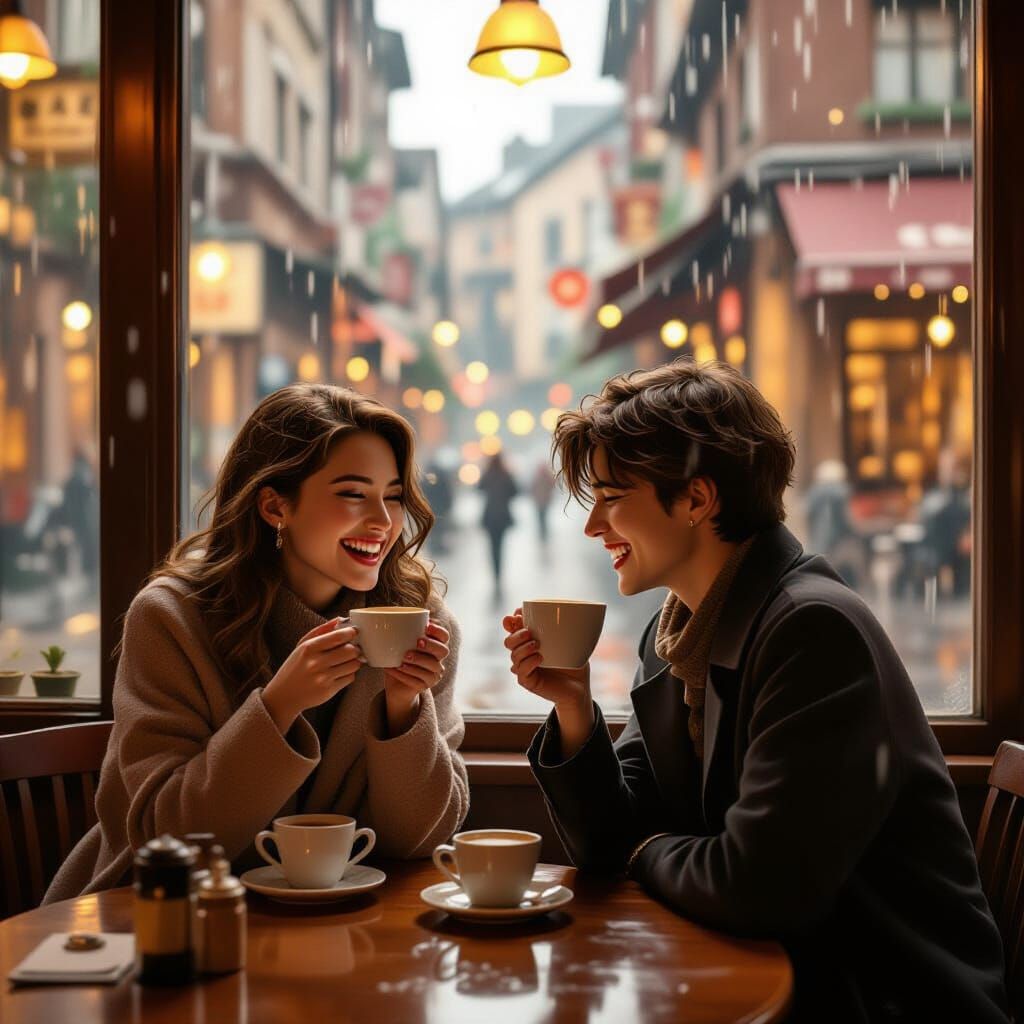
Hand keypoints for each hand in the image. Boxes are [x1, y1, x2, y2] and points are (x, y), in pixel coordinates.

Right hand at [262, 618, 363, 733]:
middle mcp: (316, 663)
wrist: (284, 695)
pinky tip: (340, 673)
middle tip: (353, 648)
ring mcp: (323, 678)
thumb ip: (322, 630)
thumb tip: (340, 619)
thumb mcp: (302, 645)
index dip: (351, 632)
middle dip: (355, 648)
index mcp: (309, 648)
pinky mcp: (329, 691)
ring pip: (354, 665)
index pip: (339, 636)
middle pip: (351, 650)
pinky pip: (350, 678)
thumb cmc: (296, 666)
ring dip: (354, 661)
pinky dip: (349, 674)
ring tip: (346, 661)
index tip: (354, 632)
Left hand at [382, 620, 449, 735]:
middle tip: (417, 642)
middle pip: (443, 650)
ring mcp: (433, 674)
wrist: (396, 685)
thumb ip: (400, 633)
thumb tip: (391, 617)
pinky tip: (394, 668)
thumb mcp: (399, 645)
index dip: (438, 631)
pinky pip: (418, 681)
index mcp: (434, 646)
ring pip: (433, 667)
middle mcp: (438, 660)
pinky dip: (405, 674)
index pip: (444, 637)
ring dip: (418, 661)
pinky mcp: (425, 686)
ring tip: (403, 659)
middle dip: (431, 645)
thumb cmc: (399, 660)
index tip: (426, 626)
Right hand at [503, 609, 594, 757]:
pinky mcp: (528, 682)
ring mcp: (525, 668)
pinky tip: (539, 658)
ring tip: (537, 645)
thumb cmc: (575, 662)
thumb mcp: (572, 641)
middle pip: (508, 641)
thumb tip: (571, 611)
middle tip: (529, 632)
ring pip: (513, 655)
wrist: (579, 687)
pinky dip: (528, 663)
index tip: (518, 614)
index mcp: (530, 640)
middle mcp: (524, 653)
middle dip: (515, 634)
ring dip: (522, 648)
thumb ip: (567, 627)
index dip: (510, 620)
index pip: (513, 628)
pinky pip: (520, 672)